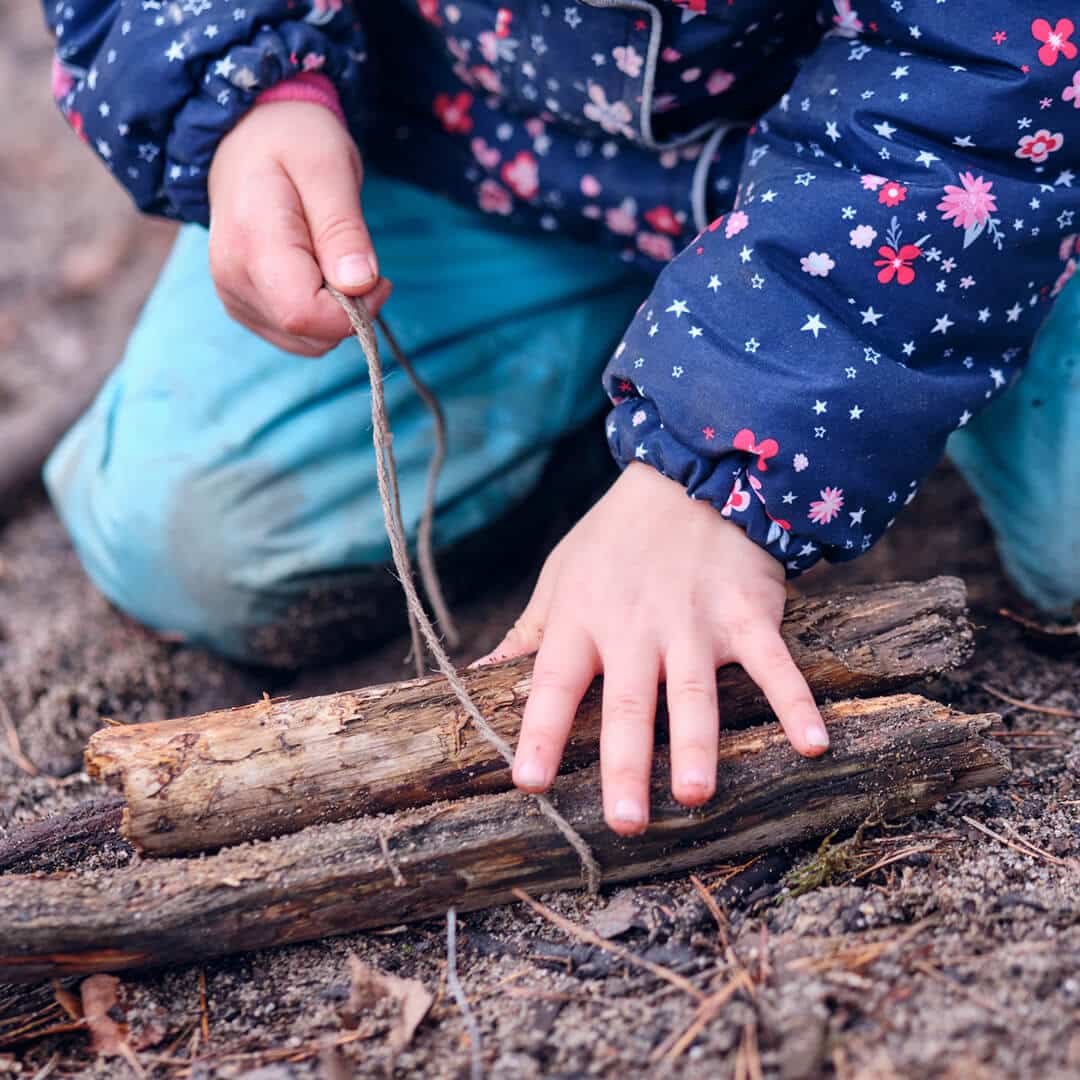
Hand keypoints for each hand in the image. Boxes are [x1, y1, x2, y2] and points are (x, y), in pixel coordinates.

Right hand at [207, 100, 390, 355]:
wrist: (247, 136)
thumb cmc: (293, 141)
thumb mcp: (330, 168)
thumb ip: (344, 229)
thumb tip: (359, 284)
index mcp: (251, 245)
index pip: (306, 316)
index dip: (354, 311)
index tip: (376, 278)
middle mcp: (233, 280)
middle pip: (309, 335)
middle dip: (349, 311)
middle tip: (356, 259)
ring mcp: (234, 296)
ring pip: (306, 342)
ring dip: (336, 314)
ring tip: (331, 258)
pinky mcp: (243, 305)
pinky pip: (295, 335)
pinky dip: (320, 315)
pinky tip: (317, 273)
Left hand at [475, 462, 828, 835]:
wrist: (690, 478)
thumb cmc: (613, 539)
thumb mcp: (559, 577)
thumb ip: (527, 636)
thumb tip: (476, 680)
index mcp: (582, 619)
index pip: (554, 682)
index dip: (541, 731)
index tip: (529, 781)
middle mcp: (636, 627)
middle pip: (629, 703)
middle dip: (627, 763)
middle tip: (625, 821)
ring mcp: (696, 622)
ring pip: (695, 691)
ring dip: (697, 743)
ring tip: (695, 795)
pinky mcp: (747, 616)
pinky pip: (773, 664)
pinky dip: (795, 702)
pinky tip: (812, 744)